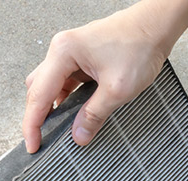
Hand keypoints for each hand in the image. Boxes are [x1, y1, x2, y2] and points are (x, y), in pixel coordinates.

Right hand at [22, 0, 187, 152]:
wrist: (155, 28)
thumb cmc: (139, 47)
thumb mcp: (117, 89)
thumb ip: (94, 114)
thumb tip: (79, 135)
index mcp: (63, 52)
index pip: (38, 94)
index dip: (32, 124)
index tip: (32, 144)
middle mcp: (62, 50)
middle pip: (38, 88)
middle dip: (38, 115)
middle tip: (42, 141)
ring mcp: (71, 53)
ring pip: (51, 85)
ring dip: (54, 107)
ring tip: (58, 130)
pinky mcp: (82, 58)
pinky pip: (66, 81)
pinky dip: (67, 99)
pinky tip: (74, 113)